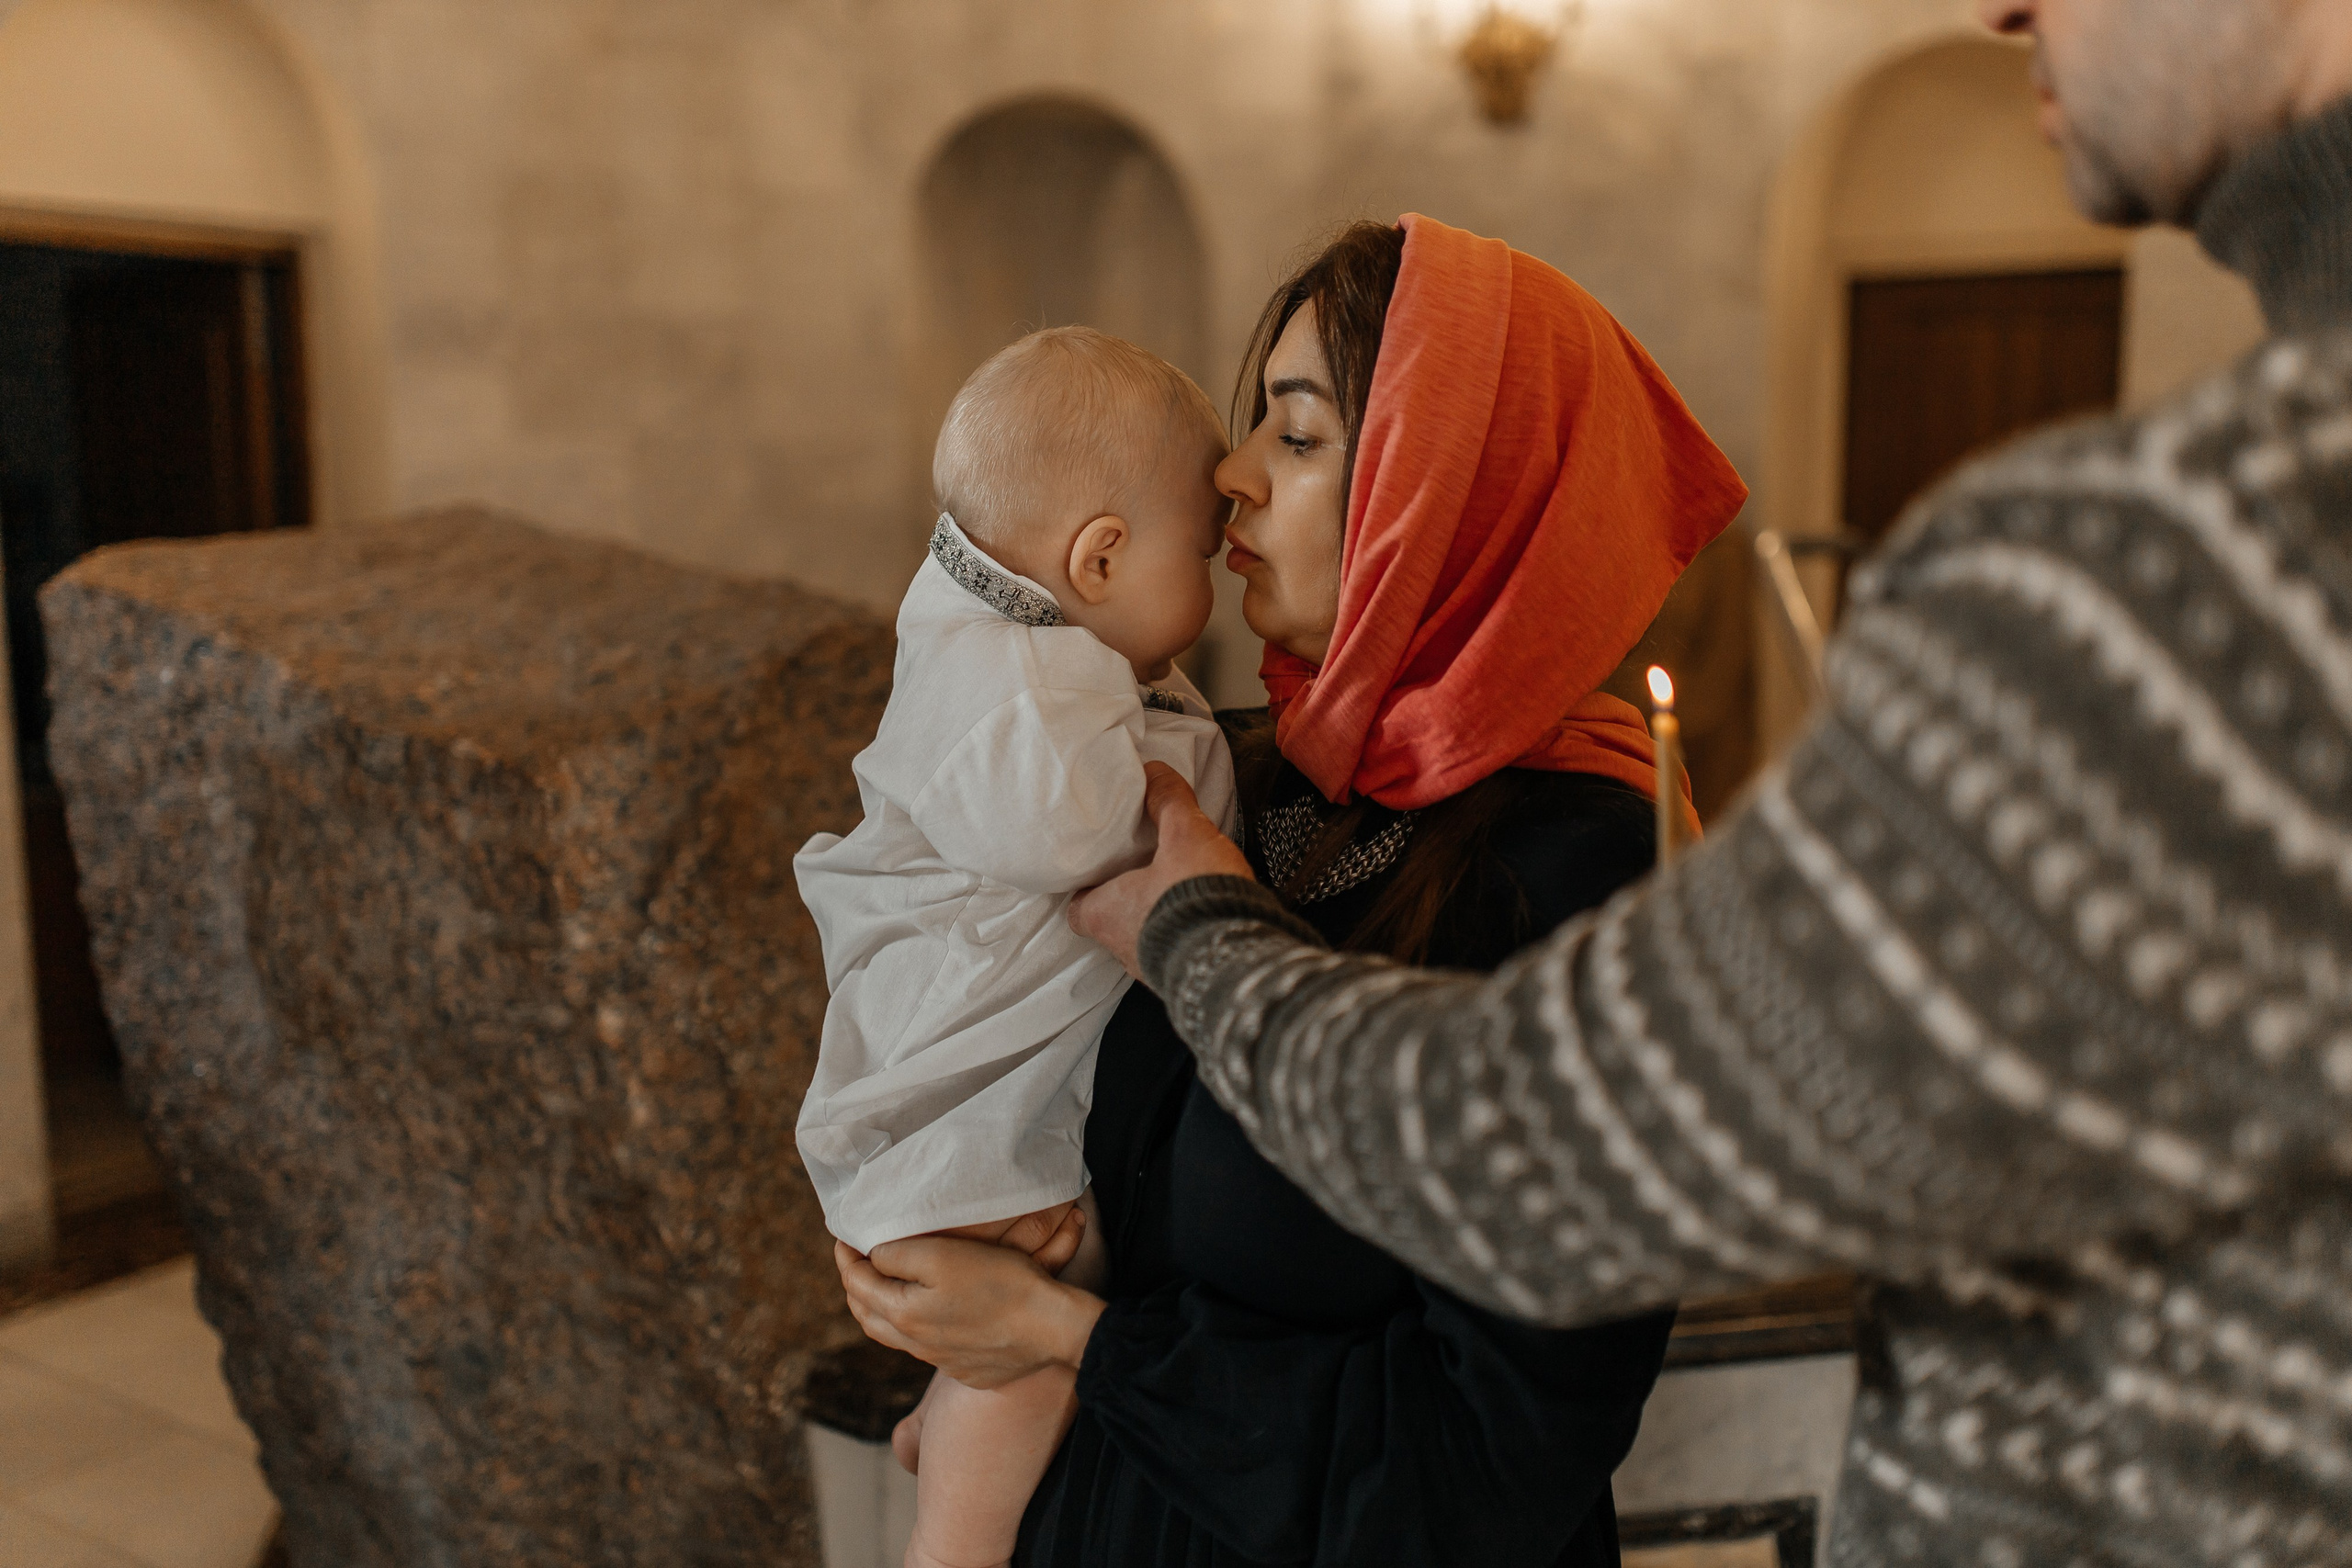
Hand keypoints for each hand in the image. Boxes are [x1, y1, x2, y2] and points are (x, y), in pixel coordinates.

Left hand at [836, 1234, 1105, 1389]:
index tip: (842, 1236)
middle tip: (855, 1262)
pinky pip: (929, 1348)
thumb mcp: (941, 1254)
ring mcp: (941, 1360)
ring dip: (882, 1310)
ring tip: (885, 1287)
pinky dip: (917, 1329)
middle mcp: (915, 1343)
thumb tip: (872, 1257)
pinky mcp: (968, 1368)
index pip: (856, 1283)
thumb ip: (897, 1254)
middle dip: (855, 1287)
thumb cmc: (999, 1283)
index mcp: (902, 1313)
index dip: (845, 1256)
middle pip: (868, 1315)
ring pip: (895, 1336)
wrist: (1050, 1327)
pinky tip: (933, 1315)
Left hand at [1070, 762, 1253, 977]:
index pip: (1076, 911)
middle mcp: (1124, 949)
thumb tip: (1154, 773)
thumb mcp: (1184, 834)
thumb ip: (1167, 801)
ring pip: (1145, 943)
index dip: (1086, 889)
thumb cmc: (1196, 899)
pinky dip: (1186, 939)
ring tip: (1181, 894)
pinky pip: (1178, 958)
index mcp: (1108, 916)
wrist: (1238, 959)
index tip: (1101, 870)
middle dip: (1128, 902)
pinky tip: (1207, 918)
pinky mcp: (1188, 981)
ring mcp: (1155, 970)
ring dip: (1159, 921)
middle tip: (1147, 876)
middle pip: (1112, 926)